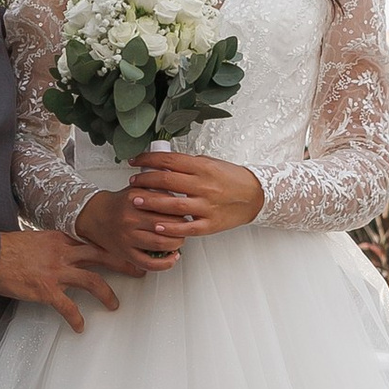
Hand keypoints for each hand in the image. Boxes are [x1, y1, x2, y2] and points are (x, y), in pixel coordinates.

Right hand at [0, 228, 121, 329]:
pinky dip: (76, 318)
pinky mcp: (46, 290)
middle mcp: (62, 253)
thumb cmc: (4, 249)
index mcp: (59, 239)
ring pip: (92, 281)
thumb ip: (51, 245)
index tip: (124, 249)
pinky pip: (68, 307)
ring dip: (107, 294)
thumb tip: (61, 253)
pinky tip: (80, 326)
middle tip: (139, 269)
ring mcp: (56, 271)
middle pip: (102, 255)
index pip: (92, 241)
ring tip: (114, 305)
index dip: (111, 246)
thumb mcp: (33, 239)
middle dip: (123, 262)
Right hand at [77, 184, 184, 275]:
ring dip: (176, 244)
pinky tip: (172, 258)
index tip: (186, 212)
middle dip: (182, 228)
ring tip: (179, 240)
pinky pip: (149, 263)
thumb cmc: (120, 203)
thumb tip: (182, 197)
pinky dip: (165, 263)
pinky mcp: (125, 253)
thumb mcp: (137, 188)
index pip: (168, 205)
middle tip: (185, 227)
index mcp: (135, 199)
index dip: (182, 210)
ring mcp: (127, 237)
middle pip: (167, 225)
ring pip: (161, 244)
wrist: (94, 215)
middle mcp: (130, 218)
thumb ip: (158, 189)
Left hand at [127, 149, 265, 238]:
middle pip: (167, 181)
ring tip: (136, 201)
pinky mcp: (210, 224)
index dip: (148, 159)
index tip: (134, 161)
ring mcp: (207, 207)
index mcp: (203, 168)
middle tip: (132, 181)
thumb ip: (189, 165)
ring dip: (151, 202)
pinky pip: (187, 227)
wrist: (256, 196)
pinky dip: (170, 228)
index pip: (169, 160)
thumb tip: (163, 163)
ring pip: (173, 205)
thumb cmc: (232, 178)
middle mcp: (204, 186)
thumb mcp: (211, 164)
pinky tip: (156, 226)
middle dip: (145, 180)